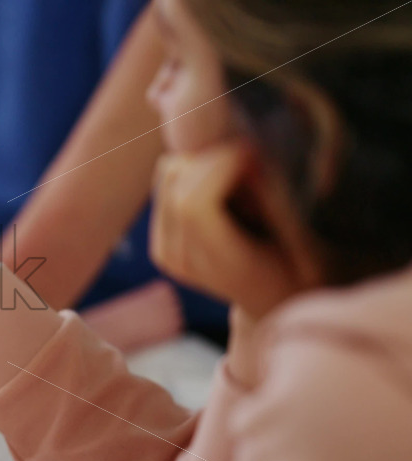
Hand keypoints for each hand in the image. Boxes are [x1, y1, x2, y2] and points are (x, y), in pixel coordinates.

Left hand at [149, 142, 320, 318]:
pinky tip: (223, 186)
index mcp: (224, 264)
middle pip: (178, 178)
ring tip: (240, 177)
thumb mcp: (309, 239)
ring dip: (204, 161)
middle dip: (215, 157)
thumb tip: (250, 154)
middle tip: (253, 161)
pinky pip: (165, 181)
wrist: (275, 300)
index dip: (220, 165)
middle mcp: (185, 260)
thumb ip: (279, 201)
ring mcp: (166, 252)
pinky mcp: (159, 241)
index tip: (255, 152)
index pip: (194, 204)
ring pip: (168, 172)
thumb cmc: (305, 268)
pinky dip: (194, 170)